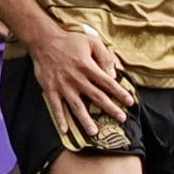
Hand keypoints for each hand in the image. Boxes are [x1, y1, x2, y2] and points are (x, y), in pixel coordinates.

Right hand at [23, 23, 134, 139]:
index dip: (120, 93)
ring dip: (86, 120)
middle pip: (96, 97)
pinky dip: (60, 119)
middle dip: (110, 109)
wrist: (44, 41)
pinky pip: (56, 107)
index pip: (108, 82)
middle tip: (122, 119)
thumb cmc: (70, 41)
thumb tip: (113, 73)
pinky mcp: (51, 89)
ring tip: (94, 132)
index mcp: (88, 67)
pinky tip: (65, 130)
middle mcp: (77, 79)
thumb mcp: (91, 41)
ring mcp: (63, 86)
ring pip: (77, 106)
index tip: (130, 102)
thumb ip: (104, 56)